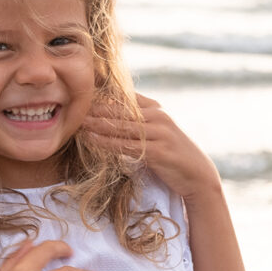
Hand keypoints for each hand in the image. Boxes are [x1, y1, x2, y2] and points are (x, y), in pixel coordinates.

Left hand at [83, 93, 221, 203]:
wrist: (197, 174)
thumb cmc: (172, 154)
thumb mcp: (156, 131)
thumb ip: (137, 121)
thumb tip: (110, 115)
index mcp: (156, 109)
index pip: (126, 97)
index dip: (103, 97)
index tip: (82, 95)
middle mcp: (158, 116)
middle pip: (121, 110)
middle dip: (96, 109)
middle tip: (74, 108)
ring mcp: (159, 133)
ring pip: (122, 126)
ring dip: (98, 124)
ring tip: (79, 122)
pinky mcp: (158, 151)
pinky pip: (126, 145)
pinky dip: (107, 142)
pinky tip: (92, 139)